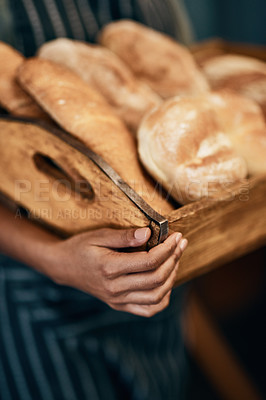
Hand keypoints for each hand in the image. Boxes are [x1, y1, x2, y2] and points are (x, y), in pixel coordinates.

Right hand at [47, 227, 187, 316]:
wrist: (64, 267)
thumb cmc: (81, 247)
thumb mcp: (99, 235)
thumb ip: (124, 236)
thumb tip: (148, 234)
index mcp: (109, 268)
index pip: (149, 262)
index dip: (167, 249)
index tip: (176, 236)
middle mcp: (115, 289)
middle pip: (156, 279)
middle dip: (174, 259)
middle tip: (181, 243)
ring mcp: (117, 300)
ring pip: (156, 297)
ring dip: (172, 277)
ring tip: (176, 259)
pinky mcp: (119, 305)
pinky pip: (148, 310)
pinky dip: (163, 298)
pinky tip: (166, 282)